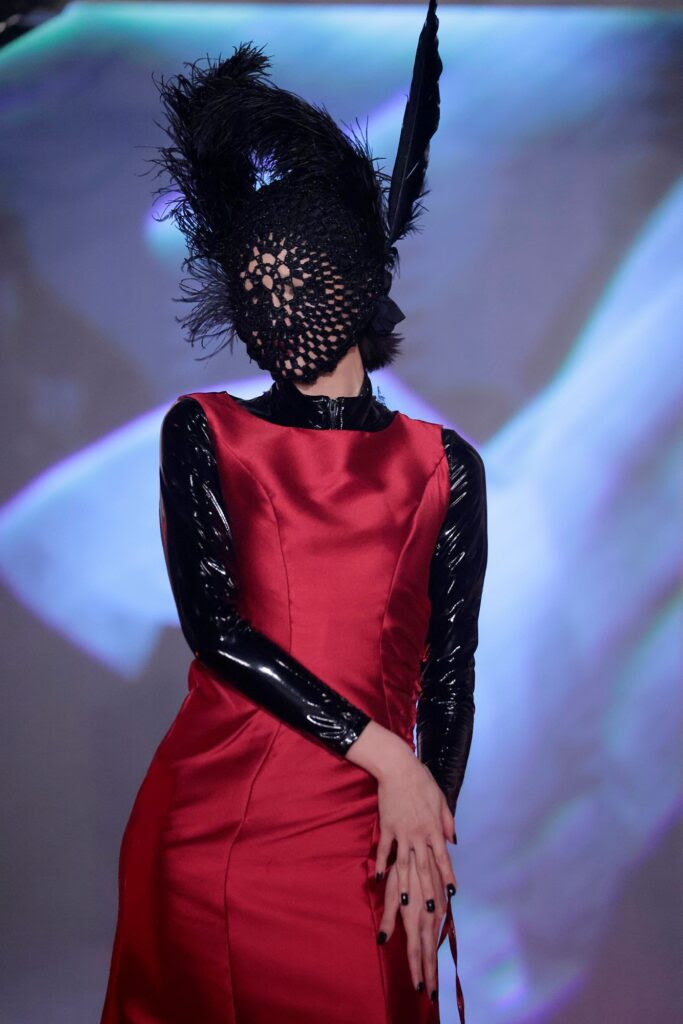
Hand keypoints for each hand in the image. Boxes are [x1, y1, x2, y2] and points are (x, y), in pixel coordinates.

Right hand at [345, 721, 455, 901]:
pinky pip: (385, 850)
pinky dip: (383, 864)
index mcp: (434, 828)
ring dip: (406, 885)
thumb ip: (447, 821)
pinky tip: (380, 878)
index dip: (448, 876)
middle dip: (428, 890)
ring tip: (407, 904)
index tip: (453, 893)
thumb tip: (453, 840)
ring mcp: (402, 832)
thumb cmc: (422, 782)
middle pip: (424, 867)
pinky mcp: (387, 827)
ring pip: (404, 864)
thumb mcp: (441, 800)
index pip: (443, 858)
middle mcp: (419, 834)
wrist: (398, 768)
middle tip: (431, 910)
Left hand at [378, 847, 450, 998]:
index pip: (416, 951)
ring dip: (434, 963)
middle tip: (431, 996)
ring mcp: (437, 913)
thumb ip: (388, 918)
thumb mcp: (391, 893)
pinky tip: (435, 953)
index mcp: (414, 917)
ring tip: (433, 981)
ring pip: (435, 943)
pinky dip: (436, 945)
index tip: (419, 990)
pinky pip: (439, 929)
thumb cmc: (401, 868)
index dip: (417, 971)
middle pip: (429, 952)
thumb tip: (381, 941)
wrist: (425, 847)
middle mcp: (428, 918)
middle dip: (429, 975)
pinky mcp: (442, 906)